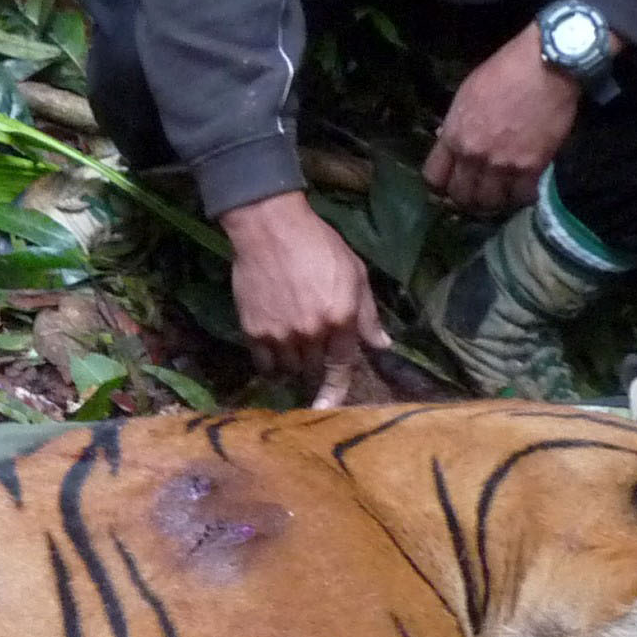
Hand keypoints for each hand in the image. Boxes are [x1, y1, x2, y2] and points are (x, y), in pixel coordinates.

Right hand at [218, 192, 388, 406]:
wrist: (270, 228)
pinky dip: (271, 363)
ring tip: (293, 346)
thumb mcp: (354, 273)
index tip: (330, 408)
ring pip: (289, 370)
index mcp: (340, 318)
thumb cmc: (318, 244)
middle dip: (316, 369)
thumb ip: (367, 314)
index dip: (337, 392)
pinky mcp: (254, 331)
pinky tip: (274, 350)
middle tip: (313, 354)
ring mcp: (281, 335)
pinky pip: (264, 364)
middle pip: (314, 371)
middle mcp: (312, 333)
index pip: (341, 367)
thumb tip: (382, 345)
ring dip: (294, 365)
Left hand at [425, 28, 581, 215]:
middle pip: (461, 196)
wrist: (547, 64)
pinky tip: (524, 190)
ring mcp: (502, 164)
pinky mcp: (531, 167)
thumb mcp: (467, 94)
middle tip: (477, 195)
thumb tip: (449, 141)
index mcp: (453, 135)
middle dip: (466, 199)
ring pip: (489, 203)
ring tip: (501, 195)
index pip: (434, 178)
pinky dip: (521, 197)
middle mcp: (473, 155)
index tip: (451, 184)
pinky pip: (521, 197)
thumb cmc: (506, 70)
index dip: (441, 185)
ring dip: (494, 202)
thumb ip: (457, 125)